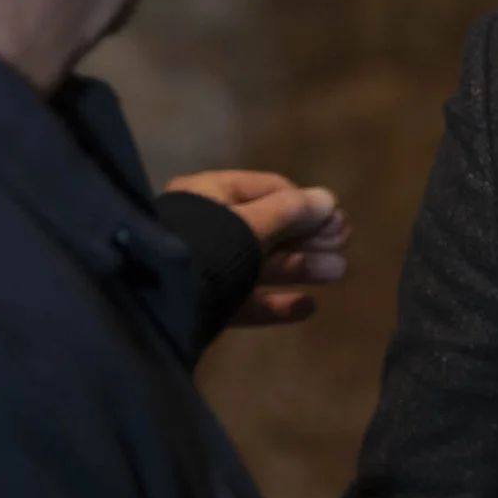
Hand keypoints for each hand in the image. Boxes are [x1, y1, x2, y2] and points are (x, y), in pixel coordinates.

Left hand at [162, 168, 346, 324]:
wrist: (153, 301)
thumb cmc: (204, 248)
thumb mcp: (250, 223)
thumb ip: (290, 212)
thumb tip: (328, 200)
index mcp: (212, 195)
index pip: (269, 190)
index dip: (305, 204)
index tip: (336, 220)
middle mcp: (209, 228)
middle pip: (269, 228)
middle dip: (310, 237)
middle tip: (345, 246)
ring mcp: (207, 268)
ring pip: (262, 264)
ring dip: (303, 266)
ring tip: (340, 272)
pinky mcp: (207, 304)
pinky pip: (247, 300)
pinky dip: (277, 303)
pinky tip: (307, 306)